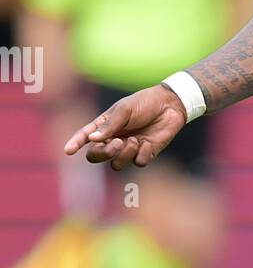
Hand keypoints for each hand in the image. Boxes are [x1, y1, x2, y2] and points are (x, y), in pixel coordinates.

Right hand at [63, 84, 187, 169]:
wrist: (170, 105)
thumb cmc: (144, 103)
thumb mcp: (124, 110)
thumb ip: (109, 125)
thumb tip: (92, 139)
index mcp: (104, 126)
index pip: (85, 137)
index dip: (75, 144)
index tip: (68, 151)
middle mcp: (114, 139)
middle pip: (97, 156)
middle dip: (104, 154)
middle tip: (117, 143)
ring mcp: (128, 148)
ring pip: (116, 164)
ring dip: (124, 154)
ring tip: (134, 140)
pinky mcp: (145, 153)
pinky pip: (138, 162)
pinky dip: (142, 153)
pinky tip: (148, 142)